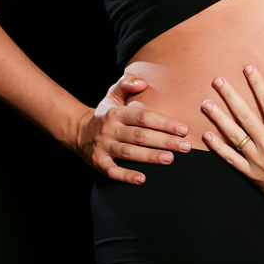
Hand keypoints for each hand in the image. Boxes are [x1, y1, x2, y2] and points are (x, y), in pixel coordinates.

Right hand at [72, 73, 190, 183]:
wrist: (78, 132)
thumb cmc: (105, 114)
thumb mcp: (112, 95)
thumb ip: (126, 84)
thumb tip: (142, 83)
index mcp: (116, 113)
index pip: (143, 117)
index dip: (164, 123)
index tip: (183, 129)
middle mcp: (110, 129)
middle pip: (140, 135)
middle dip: (164, 141)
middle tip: (185, 146)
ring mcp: (103, 147)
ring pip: (129, 152)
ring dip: (150, 156)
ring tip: (170, 159)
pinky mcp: (98, 162)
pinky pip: (113, 171)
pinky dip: (126, 176)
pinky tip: (142, 179)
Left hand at [201, 65, 263, 213]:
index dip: (257, 83)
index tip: (248, 69)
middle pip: (244, 115)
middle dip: (230, 96)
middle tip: (217, 81)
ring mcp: (258, 161)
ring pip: (234, 136)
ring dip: (218, 118)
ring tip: (206, 104)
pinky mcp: (252, 174)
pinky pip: (231, 159)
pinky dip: (218, 148)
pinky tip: (208, 136)